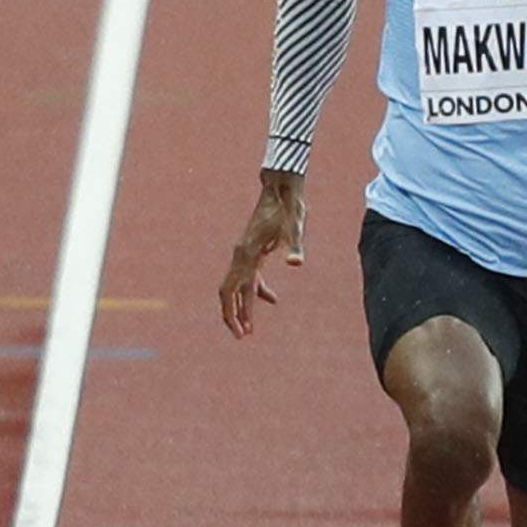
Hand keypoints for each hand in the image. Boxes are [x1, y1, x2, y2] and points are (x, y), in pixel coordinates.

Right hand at [221, 171, 305, 337]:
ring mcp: (246, 252)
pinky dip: (257, 291)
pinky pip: (250, 276)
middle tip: (244, 337)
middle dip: (234, 315)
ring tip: (252, 328)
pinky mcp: (254, 250)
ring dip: (244, 307)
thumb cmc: (289, 208)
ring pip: (239, 286)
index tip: (242, 332)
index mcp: (247, 254)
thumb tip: (297, 263)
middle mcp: (241, 255)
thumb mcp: (296, 227)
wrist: (282, 189)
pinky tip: (272, 300)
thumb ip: (296, 246)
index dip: (233, 313)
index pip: (231, 290)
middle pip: (230, 292)